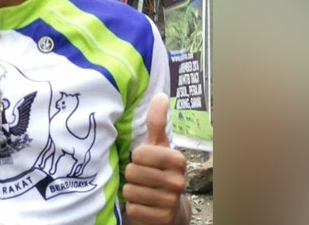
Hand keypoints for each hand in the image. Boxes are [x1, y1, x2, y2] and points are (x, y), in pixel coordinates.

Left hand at [123, 94, 189, 224]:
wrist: (170, 209)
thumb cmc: (159, 171)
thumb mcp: (158, 146)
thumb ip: (157, 122)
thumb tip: (160, 95)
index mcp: (178, 160)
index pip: (140, 153)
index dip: (136, 157)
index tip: (144, 160)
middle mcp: (178, 182)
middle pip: (132, 172)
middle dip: (131, 175)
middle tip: (142, 178)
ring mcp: (171, 202)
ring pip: (130, 191)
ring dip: (130, 191)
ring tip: (142, 190)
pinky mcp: (162, 219)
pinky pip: (133, 208)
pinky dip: (132, 207)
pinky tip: (143, 205)